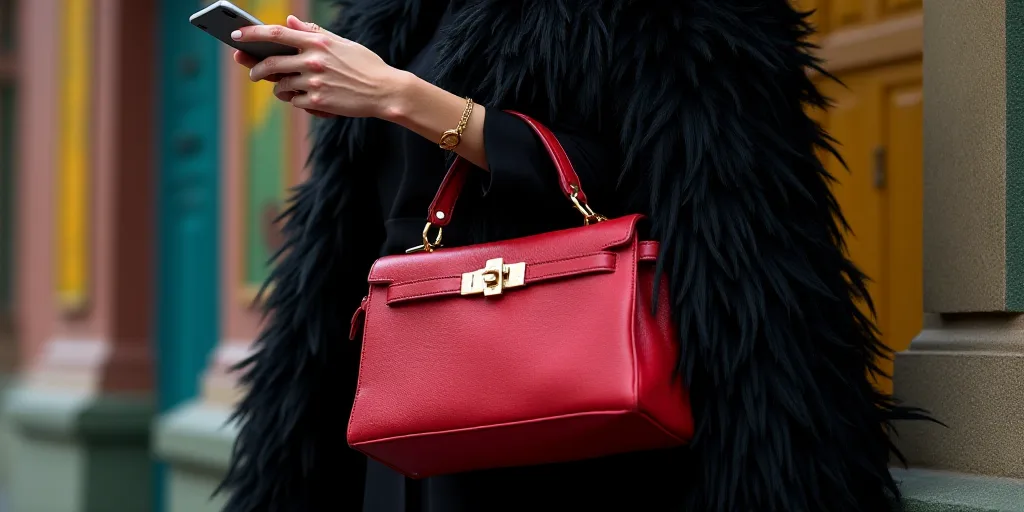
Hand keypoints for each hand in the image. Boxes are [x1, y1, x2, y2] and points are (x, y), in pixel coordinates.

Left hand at [231, 15, 409, 118]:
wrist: (385, 91)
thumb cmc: (365, 65)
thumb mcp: (342, 43)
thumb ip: (313, 33)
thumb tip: (289, 23)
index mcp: (318, 42)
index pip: (276, 34)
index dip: (252, 34)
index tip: (236, 36)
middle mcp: (313, 61)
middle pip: (271, 63)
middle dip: (257, 69)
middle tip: (253, 73)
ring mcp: (315, 82)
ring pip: (281, 86)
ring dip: (279, 88)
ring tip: (285, 88)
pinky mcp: (319, 102)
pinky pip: (295, 101)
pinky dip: (296, 100)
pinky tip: (307, 98)